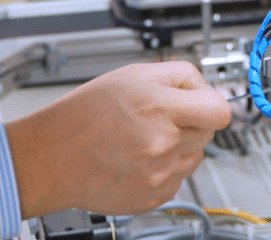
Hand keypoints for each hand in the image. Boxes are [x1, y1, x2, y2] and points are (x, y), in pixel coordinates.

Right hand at [4, 61, 230, 217]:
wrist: (50, 158)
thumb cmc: (83, 116)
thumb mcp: (132, 74)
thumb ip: (179, 76)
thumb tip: (206, 87)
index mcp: (159, 107)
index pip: (221, 110)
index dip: (212, 103)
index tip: (202, 103)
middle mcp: (163, 143)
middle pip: (210, 132)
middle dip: (191, 121)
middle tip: (160, 117)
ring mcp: (160, 173)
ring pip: (195, 156)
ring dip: (178, 146)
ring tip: (144, 139)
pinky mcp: (155, 196)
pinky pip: (178, 178)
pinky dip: (164, 168)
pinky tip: (137, 159)